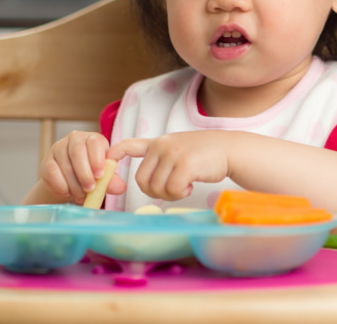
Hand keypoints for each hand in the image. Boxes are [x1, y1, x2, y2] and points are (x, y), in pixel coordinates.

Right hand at [39, 131, 125, 203]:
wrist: (72, 180)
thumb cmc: (92, 173)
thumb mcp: (104, 175)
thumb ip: (111, 180)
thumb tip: (121, 187)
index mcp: (93, 138)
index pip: (94, 142)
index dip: (97, 159)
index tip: (100, 175)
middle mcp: (75, 138)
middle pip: (77, 152)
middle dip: (84, 173)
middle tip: (90, 189)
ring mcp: (59, 148)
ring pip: (64, 164)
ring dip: (73, 183)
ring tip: (81, 195)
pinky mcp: (46, 161)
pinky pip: (51, 172)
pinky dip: (60, 185)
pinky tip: (68, 192)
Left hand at [107, 131, 230, 200]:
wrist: (228, 149)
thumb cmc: (204, 154)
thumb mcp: (178, 148)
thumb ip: (161, 158)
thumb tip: (145, 181)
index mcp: (158, 143)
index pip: (128, 145)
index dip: (114, 155)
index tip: (107, 163)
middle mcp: (162, 146)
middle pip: (141, 180)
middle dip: (154, 191)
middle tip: (171, 189)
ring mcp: (173, 154)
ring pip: (156, 188)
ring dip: (169, 194)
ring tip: (184, 185)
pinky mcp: (185, 164)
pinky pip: (172, 190)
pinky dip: (180, 194)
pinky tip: (191, 185)